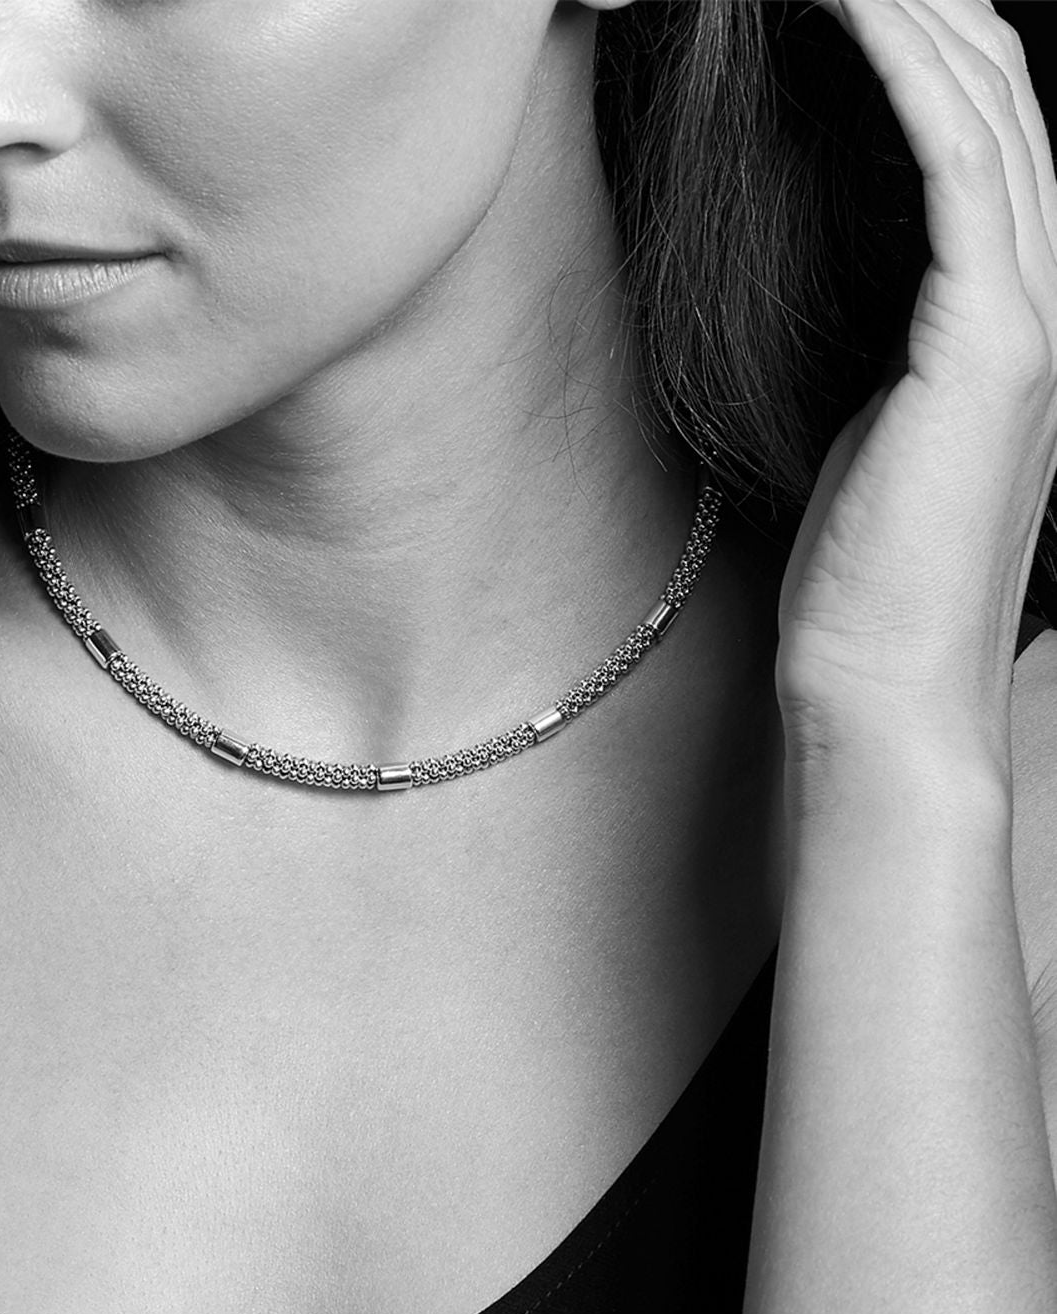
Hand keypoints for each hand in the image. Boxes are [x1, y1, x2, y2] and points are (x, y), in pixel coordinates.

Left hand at [776, 0, 1056, 769]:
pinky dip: (906, 72)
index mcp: (1008, 314)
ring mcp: (1031, 316)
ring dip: (909, 11)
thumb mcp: (860, 431)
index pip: (984, 135)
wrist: (879, 689)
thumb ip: (877, 343)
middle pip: (999, 92)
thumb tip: (833, 280)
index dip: (921, 44)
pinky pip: (959, 166)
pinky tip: (844, 6)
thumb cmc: (858, 582)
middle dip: (918, 3)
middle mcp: (1040, 297)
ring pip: (991, 106)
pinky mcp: (994, 344)